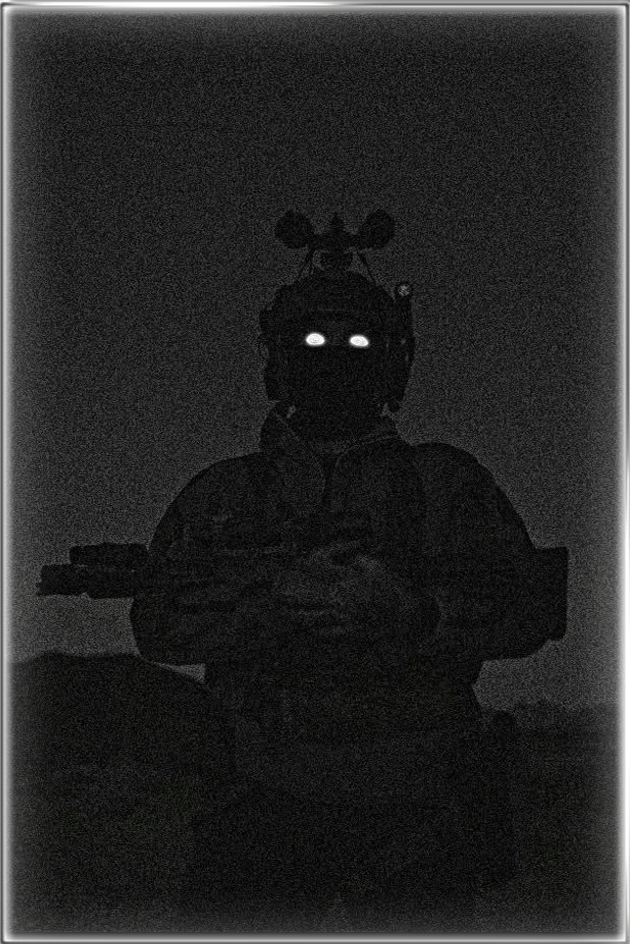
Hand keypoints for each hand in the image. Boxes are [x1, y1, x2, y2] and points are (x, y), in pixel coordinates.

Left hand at [272, 542, 412, 639]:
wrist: (405, 617)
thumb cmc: (392, 589)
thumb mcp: (378, 567)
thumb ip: (359, 560)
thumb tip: (349, 558)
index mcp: (348, 583)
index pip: (322, 571)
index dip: (306, 566)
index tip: (294, 563)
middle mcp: (343, 602)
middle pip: (310, 599)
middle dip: (292, 597)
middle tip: (277, 595)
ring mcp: (345, 619)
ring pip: (315, 619)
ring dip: (298, 616)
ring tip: (286, 613)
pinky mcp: (350, 632)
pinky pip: (328, 632)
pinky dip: (316, 629)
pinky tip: (308, 627)